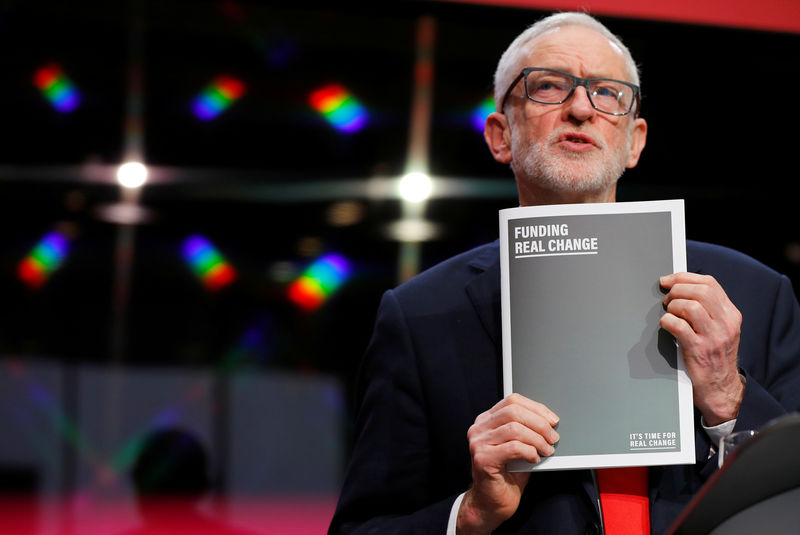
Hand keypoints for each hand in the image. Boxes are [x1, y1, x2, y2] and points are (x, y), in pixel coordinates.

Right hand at [457, 393, 558, 534]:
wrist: (491, 503)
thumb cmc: (506, 475)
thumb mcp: (519, 446)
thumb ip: (527, 431)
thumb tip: (550, 422)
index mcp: (486, 421)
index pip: (512, 401)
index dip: (536, 408)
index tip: (552, 419)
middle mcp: (479, 429)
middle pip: (513, 412)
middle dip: (539, 424)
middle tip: (553, 437)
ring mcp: (478, 443)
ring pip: (514, 429)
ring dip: (537, 439)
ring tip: (546, 450)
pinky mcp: (482, 459)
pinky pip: (513, 448)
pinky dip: (529, 452)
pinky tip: (534, 459)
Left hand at [659, 273, 744, 424]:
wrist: (720, 387)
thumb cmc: (715, 355)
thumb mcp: (721, 328)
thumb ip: (708, 308)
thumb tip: (681, 287)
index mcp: (731, 314)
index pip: (710, 283)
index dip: (685, 277)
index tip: (669, 280)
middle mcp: (725, 324)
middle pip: (700, 291)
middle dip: (677, 290)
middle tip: (667, 299)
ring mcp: (713, 337)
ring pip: (690, 306)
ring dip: (672, 306)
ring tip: (669, 313)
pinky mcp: (699, 350)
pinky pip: (679, 326)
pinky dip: (667, 321)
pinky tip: (666, 325)